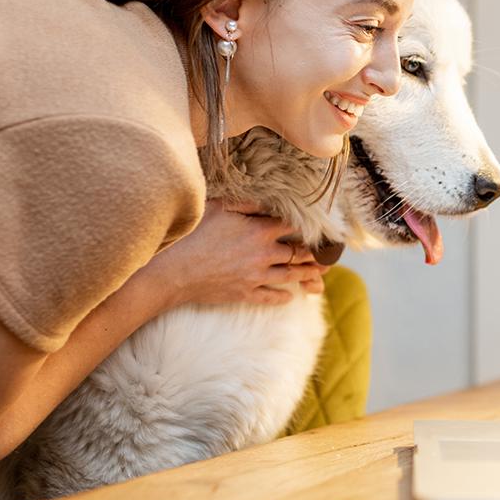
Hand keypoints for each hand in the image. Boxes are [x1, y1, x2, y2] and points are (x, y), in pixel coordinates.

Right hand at [140, 198, 326, 308]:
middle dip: (314, 254)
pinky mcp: (245, 293)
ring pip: (290, 276)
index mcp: (260, 230)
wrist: (172, 271)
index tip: (319, 227)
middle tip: (328, 256)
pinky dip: (282, 296)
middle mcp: (264, 254)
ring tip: (320, 275)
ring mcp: (256, 276)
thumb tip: (265, 202)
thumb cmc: (192, 234)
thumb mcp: (218, 207)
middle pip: (298, 253)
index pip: (292, 227)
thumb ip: (245, 203)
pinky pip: (270, 297)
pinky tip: (290, 296)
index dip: (307, 226)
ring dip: (307, 275)